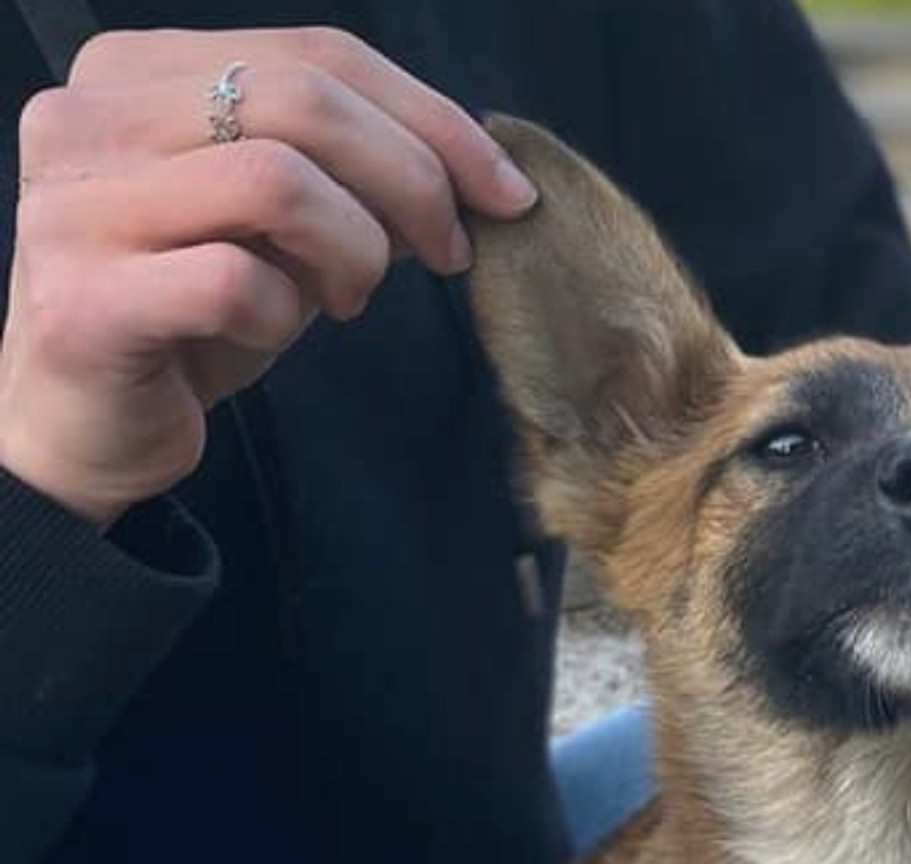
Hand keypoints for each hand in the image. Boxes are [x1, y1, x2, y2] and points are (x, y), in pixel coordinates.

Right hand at [0, 27, 539, 525]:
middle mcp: (82, 119)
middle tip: (448, 250)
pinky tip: (271, 330)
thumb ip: (356, 167)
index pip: (317, 54)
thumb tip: (479, 166)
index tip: (505, 190)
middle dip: (413, 179)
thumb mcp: (288, 218)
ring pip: (275, 181)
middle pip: (301, 102)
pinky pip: (234, 280)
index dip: (433, 118)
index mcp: (132, 72)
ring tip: (348, 295)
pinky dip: (285, 312)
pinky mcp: (81, 304)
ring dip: (355, 248)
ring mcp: (69, 209)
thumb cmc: (198, 309)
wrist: (91, 426)